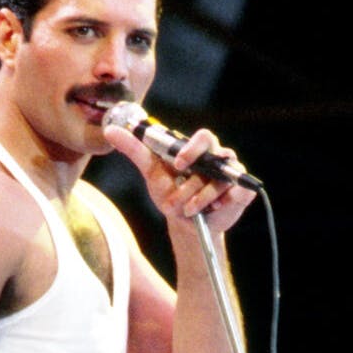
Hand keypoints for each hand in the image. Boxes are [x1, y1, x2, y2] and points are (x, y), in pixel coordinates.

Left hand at [103, 125, 256, 232]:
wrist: (185, 222)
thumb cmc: (169, 191)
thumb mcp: (151, 171)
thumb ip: (134, 149)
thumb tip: (110, 130)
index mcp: (199, 149)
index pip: (203, 138)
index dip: (192, 149)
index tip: (177, 164)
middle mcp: (219, 158)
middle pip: (216, 157)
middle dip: (197, 181)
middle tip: (182, 198)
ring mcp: (232, 175)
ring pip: (223, 181)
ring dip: (204, 197)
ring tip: (189, 209)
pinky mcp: (241, 193)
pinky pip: (240, 193)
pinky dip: (225, 202)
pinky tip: (213, 210)